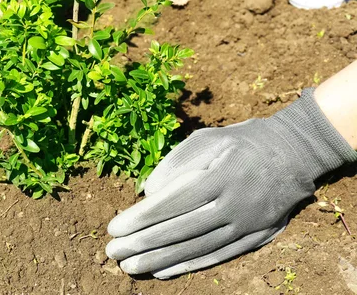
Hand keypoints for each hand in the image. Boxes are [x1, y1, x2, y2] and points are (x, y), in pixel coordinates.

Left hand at [106, 88, 356, 277]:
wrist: (294, 153)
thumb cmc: (242, 142)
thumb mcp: (207, 138)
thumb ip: (177, 163)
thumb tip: (148, 192)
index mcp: (219, 176)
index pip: (172, 203)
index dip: (141, 218)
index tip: (115, 227)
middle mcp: (233, 205)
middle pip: (181, 230)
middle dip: (143, 244)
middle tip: (114, 252)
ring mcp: (246, 224)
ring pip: (196, 248)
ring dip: (160, 260)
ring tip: (131, 267)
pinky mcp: (254, 236)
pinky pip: (217, 255)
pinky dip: (189, 265)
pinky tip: (164, 270)